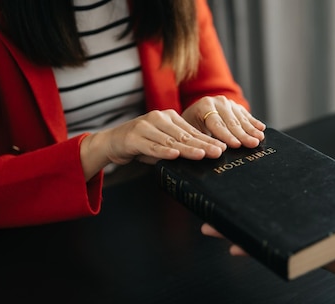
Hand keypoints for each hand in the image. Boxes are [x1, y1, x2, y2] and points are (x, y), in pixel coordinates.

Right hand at [80, 109, 226, 179]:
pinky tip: (174, 155)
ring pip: (170, 141)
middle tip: (219, 152)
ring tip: (202, 155)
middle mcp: (158, 119)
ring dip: (187, 149)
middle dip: (203, 145)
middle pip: (184, 135)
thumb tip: (203, 154)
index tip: (222, 148)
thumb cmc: (141, 143)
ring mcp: (145, 127)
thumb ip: (179, 146)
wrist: (112, 141)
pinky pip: (151, 146)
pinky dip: (163, 151)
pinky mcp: (133, 138)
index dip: (207, 140)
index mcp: (169, 118)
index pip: (192, 131)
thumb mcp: (162, 142)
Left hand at [182, 96, 265, 147]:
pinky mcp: (235, 106)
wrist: (193, 115)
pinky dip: (254, 122)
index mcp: (203, 106)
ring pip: (241, 118)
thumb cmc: (192, 127)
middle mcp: (217, 101)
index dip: (227, 136)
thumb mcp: (193, 132)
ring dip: (251, 129)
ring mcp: (228, 103)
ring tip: (259, 138)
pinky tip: (261, 128)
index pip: (217, 124)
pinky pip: (246, 115)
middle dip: (243, 134)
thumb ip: (203, 139)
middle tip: (253, 144)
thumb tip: (215, 150)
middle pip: (231, 121)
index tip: (236, 145)